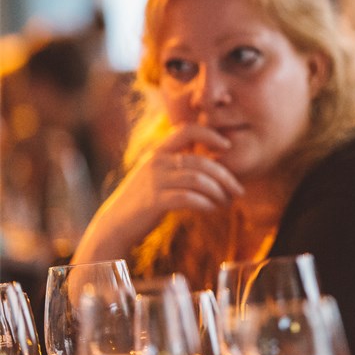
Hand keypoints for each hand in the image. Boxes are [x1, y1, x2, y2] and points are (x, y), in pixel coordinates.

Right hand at [72, 124, 244, 263]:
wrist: (115, 225)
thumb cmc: (144, 200)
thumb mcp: (158, 175)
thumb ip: (178, 165)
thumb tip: (213, 165)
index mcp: (159, 152)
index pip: (187, 130)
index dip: (210, 134)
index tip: (227, 146)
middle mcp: (156, 162)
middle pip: (201, 162)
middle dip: (225, 176)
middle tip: (239, 190)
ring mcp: (154, 181)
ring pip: (198, 179)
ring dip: (218, 192)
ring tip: (227, 203)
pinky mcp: (154, 201)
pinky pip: (188, 198)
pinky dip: (205, 203)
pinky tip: (211, 209)